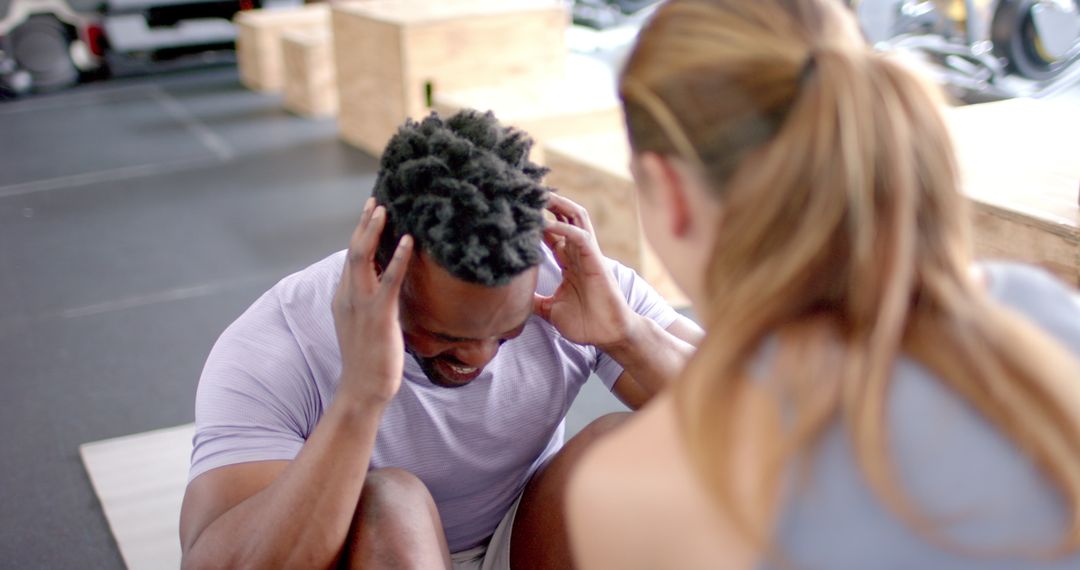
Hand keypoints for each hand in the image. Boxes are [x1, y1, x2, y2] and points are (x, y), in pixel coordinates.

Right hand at [332, 198, 412, 404]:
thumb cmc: (370, 357)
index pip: (352, 257)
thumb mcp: (367, 322)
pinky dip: (398, 258)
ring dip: (373, 231)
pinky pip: (388, 280)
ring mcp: (361, 304)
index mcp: (344, 296)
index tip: (370, 210)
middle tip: (377, 200)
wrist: (364, 387)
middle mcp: (348, 295)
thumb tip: (389, 284)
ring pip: (361, 258)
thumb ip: (372, 300)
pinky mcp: (379, 315)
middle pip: (353, 250)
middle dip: (364, 224)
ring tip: (385, 209)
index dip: (360, 232)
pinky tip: (409, 242)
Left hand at [533, 193, 637, 348]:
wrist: (608, 335)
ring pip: (575, 218)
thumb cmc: (585, 323)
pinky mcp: (596, 260)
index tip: (518, 211)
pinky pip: (580, 236)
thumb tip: (512, 300)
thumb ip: (533, 300)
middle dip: (548, 203)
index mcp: (569, 262)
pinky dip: (563, 228)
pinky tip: (546, 224)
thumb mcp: (549, 309)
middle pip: (564, 217)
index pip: (551, 234)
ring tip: (539, 195)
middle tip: (527, 192)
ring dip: (558, 205)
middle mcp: (578, 253)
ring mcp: (588, 254)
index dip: (536, 221)